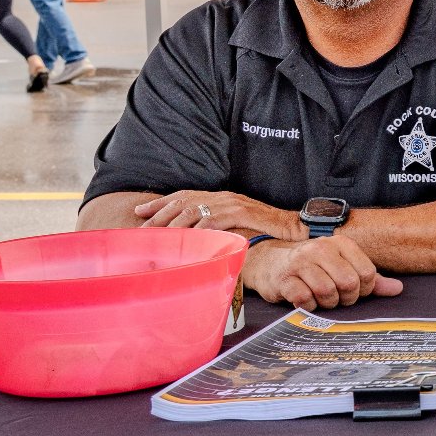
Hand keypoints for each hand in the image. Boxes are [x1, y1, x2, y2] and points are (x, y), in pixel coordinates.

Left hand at [134, 190, 304, 239]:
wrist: (295, 226)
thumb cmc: (268, 229)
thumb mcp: (239, 224)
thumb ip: (219, 225)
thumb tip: (195, 238)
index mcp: (221, 197)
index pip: (185, 195)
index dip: (161, 203)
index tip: (140, 212)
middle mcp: (224, 197)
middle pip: (183, 202)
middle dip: (159, 216)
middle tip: (141, 231)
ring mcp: (233, 203)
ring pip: (194, 210)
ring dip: (174, 225)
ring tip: (159, 240)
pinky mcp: (242, 213)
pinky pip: (213, 220)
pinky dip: (198, 230)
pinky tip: (187, 240)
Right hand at [243, 236, 402, 309]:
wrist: (271, 264)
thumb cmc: (314, 268)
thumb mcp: (343, 267)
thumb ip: (370, 279)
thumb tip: (398, 289)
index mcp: (341, 244)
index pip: (367, 272)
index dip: (364, 290)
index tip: (353, 292)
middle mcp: (321, 248)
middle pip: (349, 283)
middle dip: (346, 299)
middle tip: (337, 299)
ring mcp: (300, 262)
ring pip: (327, 292)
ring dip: (327, 304)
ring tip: (322, 300)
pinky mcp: (284, 278)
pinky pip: (304, 299)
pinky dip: (309, 307)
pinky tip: (306, 302)